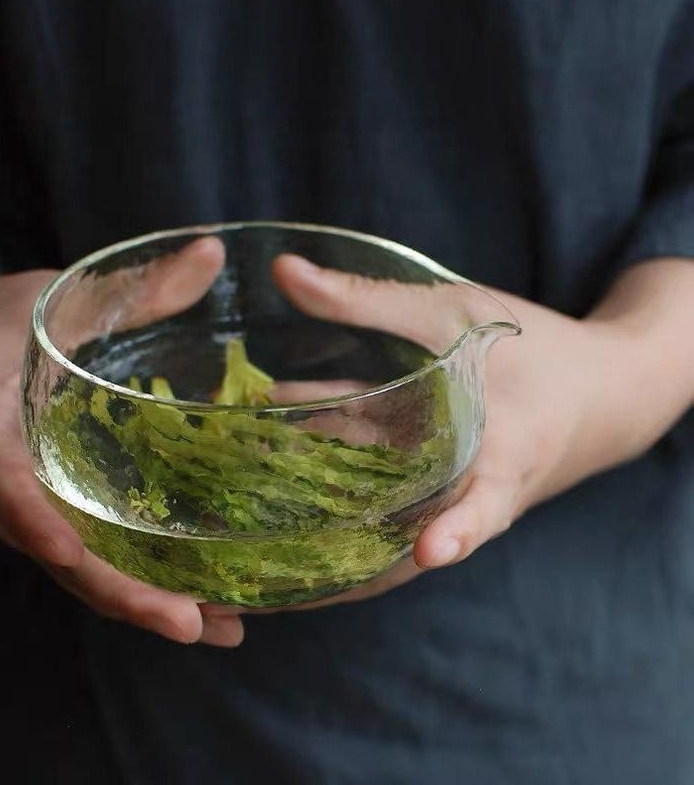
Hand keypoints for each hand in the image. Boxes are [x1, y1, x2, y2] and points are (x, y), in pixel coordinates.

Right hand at [0, 237, 244, 645]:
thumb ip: (129, 287)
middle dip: (121, 592)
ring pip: (77, 568)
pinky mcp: (44, 510)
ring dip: (140, 603)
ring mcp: (22, 505)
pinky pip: (88, 554)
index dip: (33, 516)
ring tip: (220, 629)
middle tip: (195, 623)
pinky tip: (198, 598)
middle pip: (55, 550)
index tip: (73, 552)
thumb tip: (214, 251)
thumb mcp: (50, 297)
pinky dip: (136, 580)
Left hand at [208, 254, 691, 614]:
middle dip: (336, 555)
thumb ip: (369, 300)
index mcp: (503, 459)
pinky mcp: (430, 490)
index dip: (459, 532)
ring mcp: (449, 499)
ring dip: (317, 521)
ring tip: (239, 517)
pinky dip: (329, 484)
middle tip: (259, 564)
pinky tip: (272, 456)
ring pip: (379, 521)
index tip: (431, 552)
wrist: (596, 390)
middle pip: (403, 537)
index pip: (482, 508)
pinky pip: (375, 496)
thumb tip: (282, 271)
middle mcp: (471, 495)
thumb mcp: (456, 313)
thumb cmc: (534, 349)